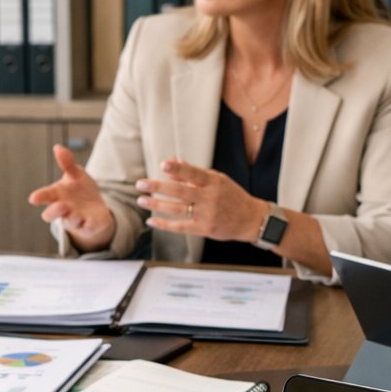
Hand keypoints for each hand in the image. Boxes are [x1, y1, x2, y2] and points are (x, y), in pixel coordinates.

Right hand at [27, 145, 114, 250]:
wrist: (95, 209)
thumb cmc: (80, 190)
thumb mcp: (76, 174)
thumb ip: (67, 163)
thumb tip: (58, 147)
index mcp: (56, 195)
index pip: (45, 196)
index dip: (39, 197)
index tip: (33, 199)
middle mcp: (63, 210)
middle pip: (51, 214)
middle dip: (54, 211)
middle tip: (60, 205)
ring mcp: (75, 219)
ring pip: (69, 222)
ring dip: (72, 218)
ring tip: (76, 214)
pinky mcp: (88, 226)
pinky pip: (87, 228)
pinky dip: (88, 225)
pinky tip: (90, 221)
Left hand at [135, 160, 267, 241]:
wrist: (250, 219)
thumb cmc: (231, 196)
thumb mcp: (217, 180)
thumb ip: (193, 174)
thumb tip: (172, 162)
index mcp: (214, 182)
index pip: (193, 173)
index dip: (178, 169)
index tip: (163, 165)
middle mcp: (210, 197)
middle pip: (180, 191)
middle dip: (158, 187)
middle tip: (140, 184)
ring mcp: (207, 214)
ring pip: (177, 209)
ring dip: (157, 205)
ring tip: (141, 200)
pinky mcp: (205, 229)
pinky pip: (181, 227)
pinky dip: (165, 225)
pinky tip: (152, 221)